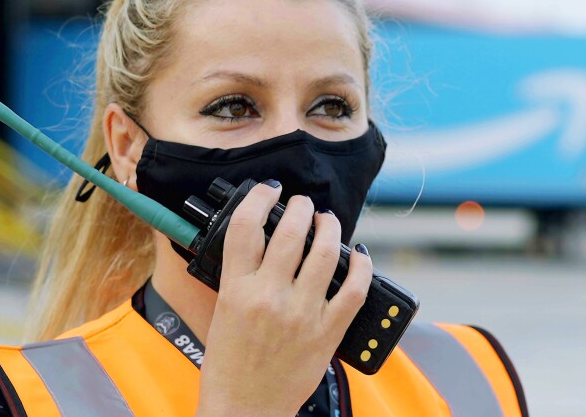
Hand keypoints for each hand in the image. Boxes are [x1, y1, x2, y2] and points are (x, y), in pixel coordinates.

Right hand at [196, 182, 372, 415]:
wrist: (245, 409)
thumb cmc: (230, 367)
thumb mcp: (223, 312)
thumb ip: (241, 277)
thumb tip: (262, 242)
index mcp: (237, 290)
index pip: (245, 227)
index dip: (259, 198)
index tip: (269, 190)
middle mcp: (269, 297)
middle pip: (290, 231)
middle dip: (300, 208)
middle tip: (303, 205)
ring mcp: (302, 313)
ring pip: (325, 252)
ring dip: (329, 228)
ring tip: (327, 221)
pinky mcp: (328, 331)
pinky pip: (354, 288)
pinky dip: (361, 266)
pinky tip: (358, 255)